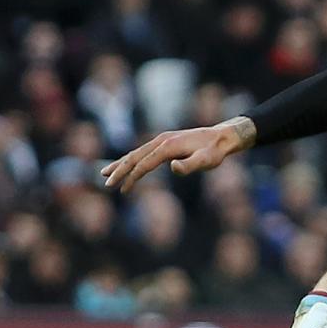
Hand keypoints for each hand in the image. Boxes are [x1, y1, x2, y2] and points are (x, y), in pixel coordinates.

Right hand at [102, 118, 252, 191]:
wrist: (221, 137)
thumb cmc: (214, 152)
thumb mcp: (207, 160)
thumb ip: (190, 165)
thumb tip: (173, 168)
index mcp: (168, 146)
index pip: (145, 163)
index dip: (133, 177)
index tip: (123, 190)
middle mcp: (161, 141)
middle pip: (134, 156)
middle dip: (119, 170)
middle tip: (106, 183)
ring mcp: (161, 140)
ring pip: (136, 153)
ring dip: (120, 164)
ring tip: (104, 174)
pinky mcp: (164, 143)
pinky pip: (143, 152)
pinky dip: (131, 160)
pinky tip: (124, 166)